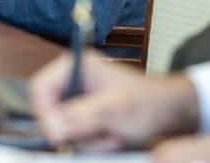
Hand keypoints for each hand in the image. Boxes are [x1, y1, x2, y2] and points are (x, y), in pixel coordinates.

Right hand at [30, 50, 199, 149]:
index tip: (59, 135)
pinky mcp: (85, 115)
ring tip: (112, 136)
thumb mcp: (116, 110)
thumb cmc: (148, 103)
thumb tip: (53, 126)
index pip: (40, 88)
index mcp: (77, 66)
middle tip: (100, 134)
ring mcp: (80, 98)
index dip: (45, 113)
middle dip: (74, 130)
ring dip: (87, 140)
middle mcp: (75, 79)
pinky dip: (92, 143)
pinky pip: (75, 135)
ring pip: (62, 128)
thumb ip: (83, 116)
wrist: (169, 114)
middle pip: (50, 111)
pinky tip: (112, 138)